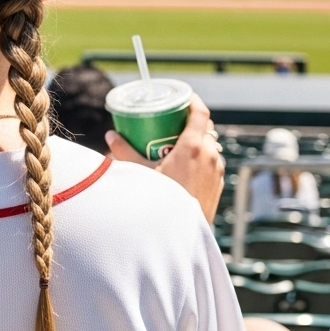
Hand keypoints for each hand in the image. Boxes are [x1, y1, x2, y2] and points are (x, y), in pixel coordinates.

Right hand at [106, 94, 224, 224]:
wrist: (180, 234)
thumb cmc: (160, 200)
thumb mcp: (140, 173)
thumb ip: (124, 152)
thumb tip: (110, 135)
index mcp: (194, 147)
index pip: (200, 112)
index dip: (191, 100)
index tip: (182, 96)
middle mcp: (211, 156)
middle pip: (206, 128)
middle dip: (191, 122)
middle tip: (173, 123)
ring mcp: (217, 171)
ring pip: (210, 147)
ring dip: (198, 142)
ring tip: (179, 144)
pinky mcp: (219, 185)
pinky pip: (212, 164)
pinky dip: (202, 159)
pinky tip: (188, 166)